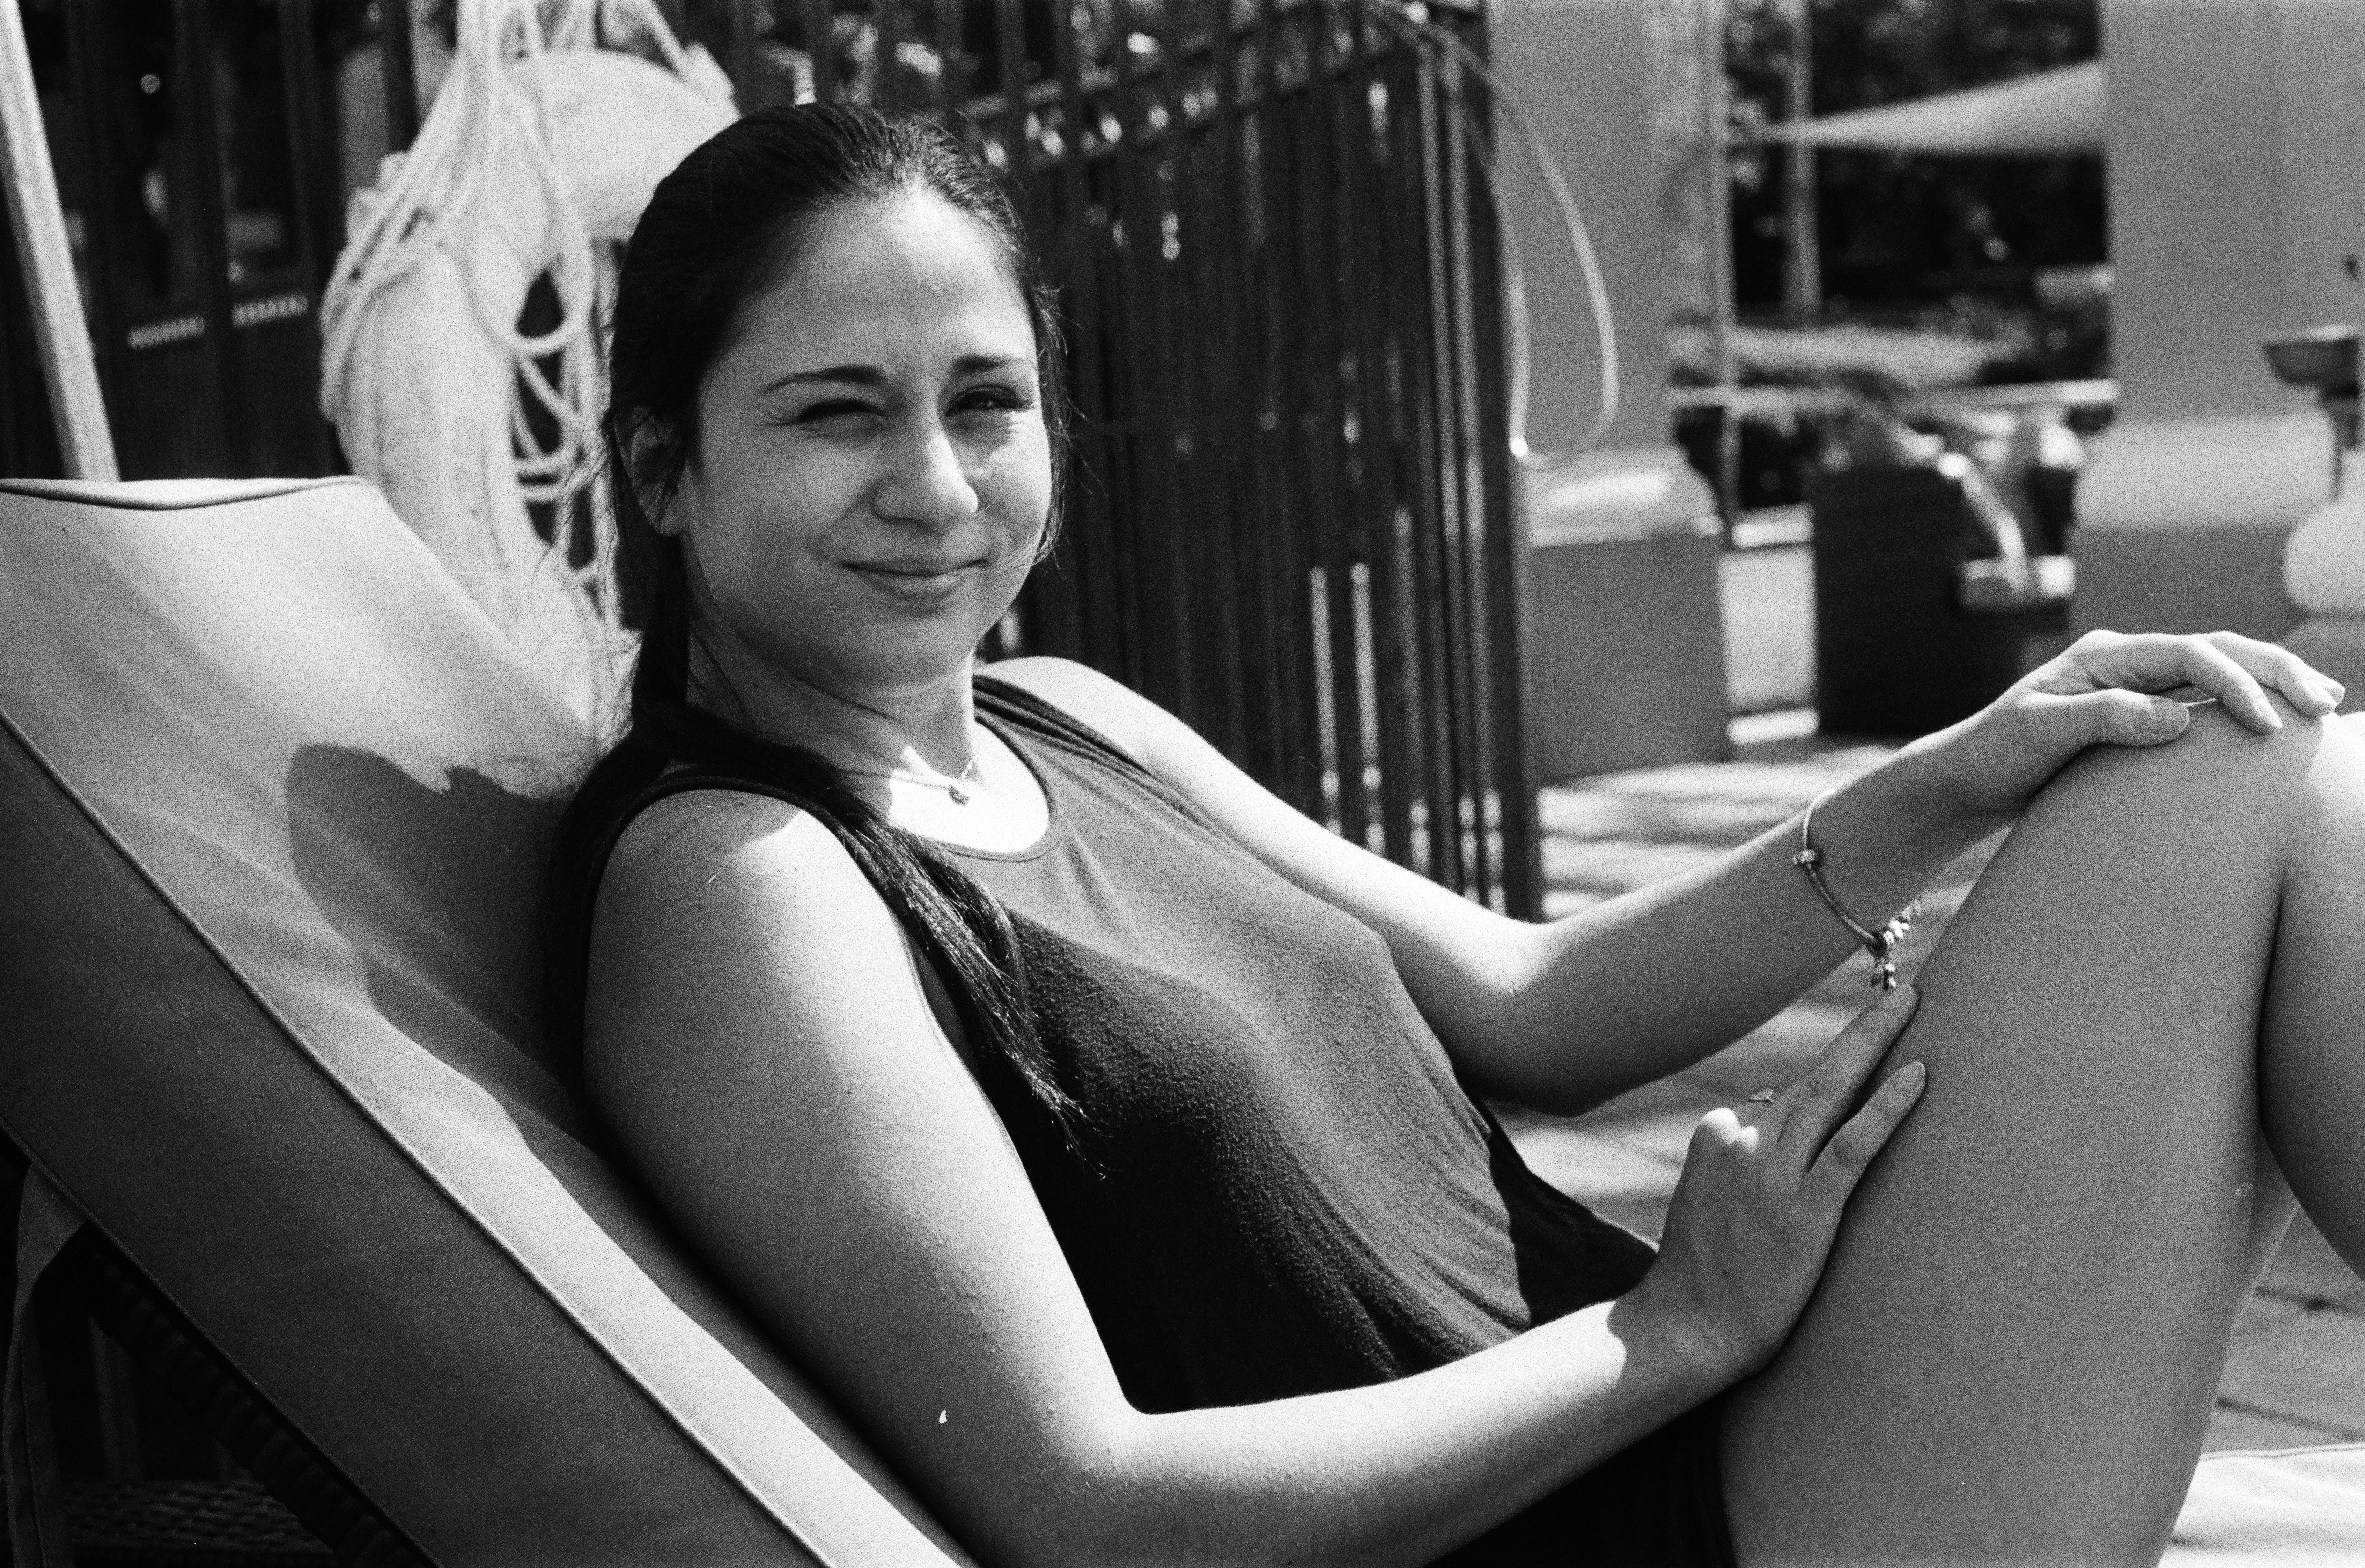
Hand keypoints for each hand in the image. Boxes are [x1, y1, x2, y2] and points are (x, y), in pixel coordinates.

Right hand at [1624, 985, 1926, 1384]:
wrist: (1686, 1328)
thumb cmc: (1700, 1275)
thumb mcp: (1703, 1201)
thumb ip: (1731, 1163)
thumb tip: (1759, 1128)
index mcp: (1716, 1137)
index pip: (1777, 1101)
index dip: (1814, 1106)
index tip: (1854, 1090)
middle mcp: (1743, 1141)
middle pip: (1814, 1075)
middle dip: (1864, 1030)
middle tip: (1906, 991)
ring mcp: (1773, 1173)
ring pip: (1832, 1092)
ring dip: (1875, 1043)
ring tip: (1913, 1004)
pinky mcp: (1806, 1209)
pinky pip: (1853, 1145)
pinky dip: (1887, 1107)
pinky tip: (1918, 1076)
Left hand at [1924, 629, 2344, 817]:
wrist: (1968, 778)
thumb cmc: (1995, 752)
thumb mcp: (2038, 732)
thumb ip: (2102, 718)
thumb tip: (2177, 717)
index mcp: (2108, 655)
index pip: (2192, 655)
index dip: (2236, 684)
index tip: (2269, 725)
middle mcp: (2129, 664)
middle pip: (2220, 652)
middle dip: (2275, 671)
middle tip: (2324, 703)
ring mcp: (2139, 689)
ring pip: (2220, 674)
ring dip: (2271, 684)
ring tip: (2323, 706)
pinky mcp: (2142, 718)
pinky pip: (2206, 705)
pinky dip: (2245, 709)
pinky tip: (2278, 727)